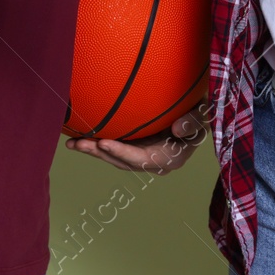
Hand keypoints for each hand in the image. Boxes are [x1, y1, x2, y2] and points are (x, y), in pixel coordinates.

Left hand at [64, 102, 207, 173]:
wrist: (194, 112)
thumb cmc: (199, 113)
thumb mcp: (202, 116)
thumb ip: (194, 122)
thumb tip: (178, 130)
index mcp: (170, 159)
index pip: (142, 160)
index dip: (122, 153)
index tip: (103, 143)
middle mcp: (153, 163)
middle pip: (122, 161)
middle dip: (99, 153)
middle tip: (78, 142)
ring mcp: (143, 156)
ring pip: (114, 157)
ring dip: (93, 150)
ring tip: (72, 142)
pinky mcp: (135, 148)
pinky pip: (114, 148)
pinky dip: (98, 143)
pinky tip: (80, 136)